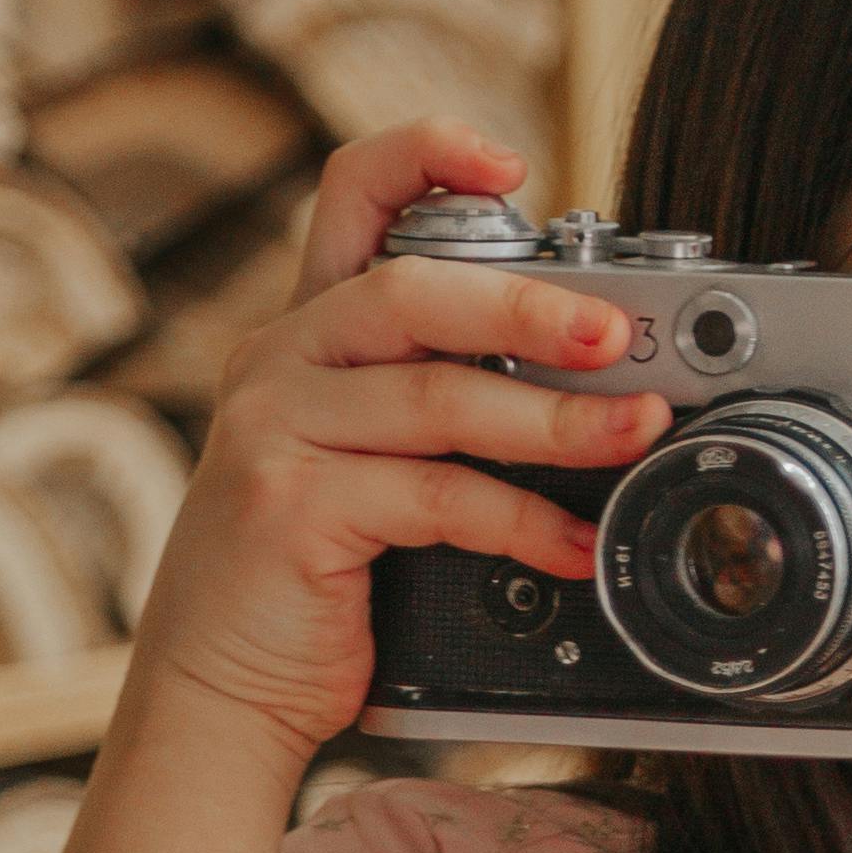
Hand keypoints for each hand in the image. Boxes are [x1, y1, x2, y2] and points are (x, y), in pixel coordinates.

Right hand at [52, 128, 663, 852]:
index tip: (510, 163)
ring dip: (555, 419)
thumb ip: (435, 404)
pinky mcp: (290, 508)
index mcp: (305, 335)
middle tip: (616, 334)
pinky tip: (575, 544)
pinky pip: (434, 497)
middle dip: (529, 305)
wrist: (216, 696)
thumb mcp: (365, 463)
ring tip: (635, 434)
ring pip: (436, 396)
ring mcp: (276, 433)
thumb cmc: (309, 582)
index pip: (349, 195)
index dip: (426, 156)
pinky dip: (522, 521)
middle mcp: (280, 364)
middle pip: (410, 290)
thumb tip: (590, 374)